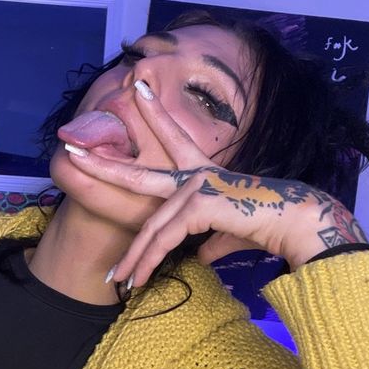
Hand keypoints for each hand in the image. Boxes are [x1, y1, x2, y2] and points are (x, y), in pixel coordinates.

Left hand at [66, 82, 367, 285]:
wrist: (297, 225)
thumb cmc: (268, 225)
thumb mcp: (228, 233)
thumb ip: (210, 242)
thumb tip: (199, 258)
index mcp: (204, 172)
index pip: (174, 140)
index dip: (156, 115)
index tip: (139, 89)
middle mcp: (196, 174)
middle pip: (139, 172)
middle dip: (103, 164)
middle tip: (71, 151)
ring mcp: (196, 187)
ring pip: (152, 227)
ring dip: (133, 259)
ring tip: (115, 279)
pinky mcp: (200, 206)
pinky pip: (165, 239)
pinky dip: (149, 262)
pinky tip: (137, 280)